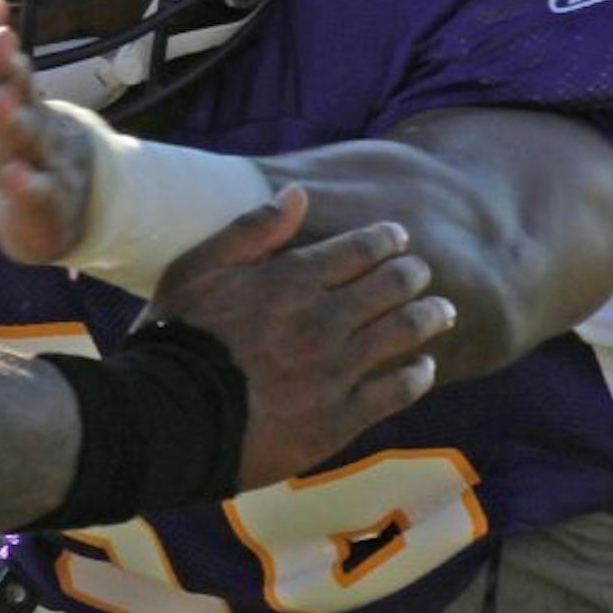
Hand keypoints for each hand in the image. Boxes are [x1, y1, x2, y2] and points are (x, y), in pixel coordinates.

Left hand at [0, 0, 91, 261]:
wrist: (59, 193)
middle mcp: (19, 109)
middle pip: (12, 81)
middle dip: (2, 61)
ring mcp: (37, 154)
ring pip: (28, 134)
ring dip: (13, 118)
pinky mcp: (45, 201)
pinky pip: (38, 194)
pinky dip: (28, 187)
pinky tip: (14, 180)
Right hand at [152, 184, 453, 488]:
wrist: (170, 418)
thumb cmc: (176, 337)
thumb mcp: (198, 269)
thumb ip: (250, 230)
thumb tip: (298, 194)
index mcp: (292, 280)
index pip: (360, 249)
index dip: (386, 239)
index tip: (398, 237)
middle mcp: (324, 320)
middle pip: (391, 287)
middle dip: (414, 274)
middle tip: (422, 273)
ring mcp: (336, 370)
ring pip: (402, 334)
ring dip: (428, 318)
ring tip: (441, 312)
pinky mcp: (338, 417)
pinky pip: (394, 392)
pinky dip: (417, 376)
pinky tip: (425, 369)